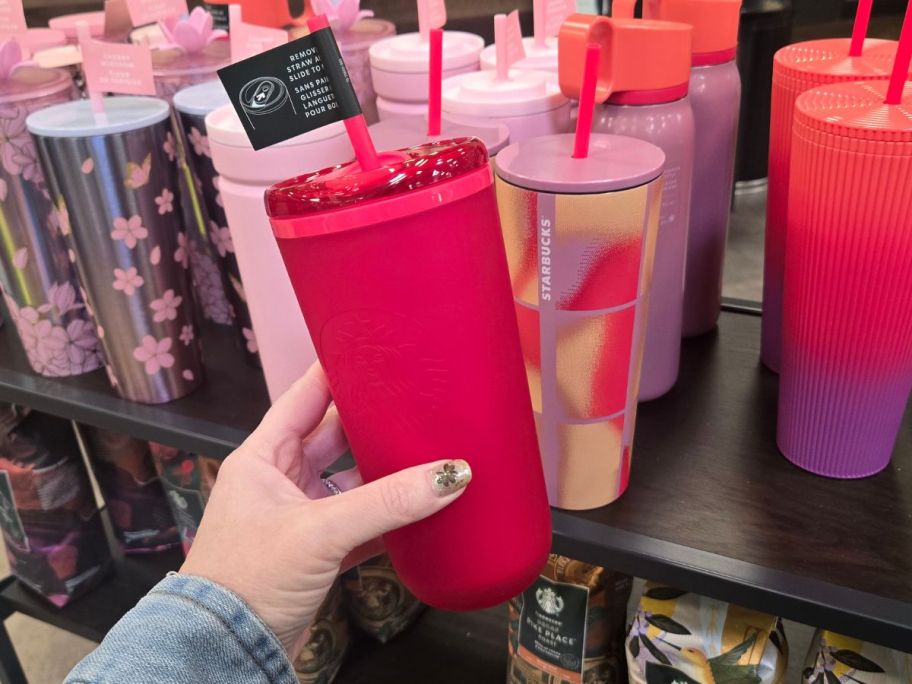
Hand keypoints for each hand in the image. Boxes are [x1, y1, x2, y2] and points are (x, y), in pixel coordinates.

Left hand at [180, 364, 470, 657]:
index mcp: (262, 457)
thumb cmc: (244, 579)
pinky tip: (415, 511)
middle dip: (369, 422)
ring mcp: (298, 516)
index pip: (303, 397)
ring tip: (423, 451)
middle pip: (332, 436)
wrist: (226, 651)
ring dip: (382, 473)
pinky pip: (358, 523)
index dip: (335, 372)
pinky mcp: (314, 551)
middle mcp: (278, 480)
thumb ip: (386, 502)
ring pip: (349, 481)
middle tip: (411, 401)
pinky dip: (385, 518)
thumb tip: (448, 475)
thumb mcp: (319, 531)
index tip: (373, 350)